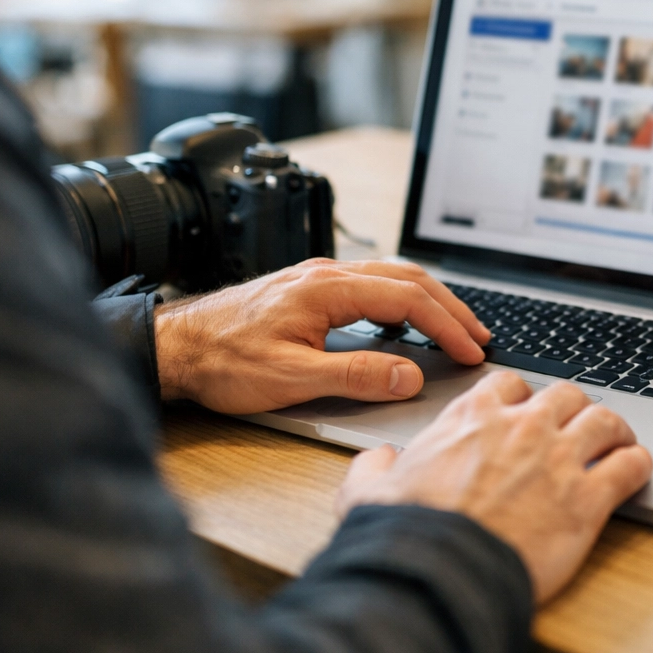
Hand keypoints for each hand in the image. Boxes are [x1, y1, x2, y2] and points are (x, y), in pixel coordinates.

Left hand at [155, 259, 490, 413]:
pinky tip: (404, 323)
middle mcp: (325, 274)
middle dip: (449, 308)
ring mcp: (316, 278)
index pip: (406, 299)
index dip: (445, 326)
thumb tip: (409, 374)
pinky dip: (401, 301)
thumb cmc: (222, 361)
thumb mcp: (292, 378)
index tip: (470, 350)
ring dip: (427, 302)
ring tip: (453, 329)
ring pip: (390, 277)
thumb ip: (356, 375)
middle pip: (407, 279)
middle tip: (478, 337)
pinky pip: (369, 285)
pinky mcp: (308, 290)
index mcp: (326, 288)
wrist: (175, 349)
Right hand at [336, 372, 652, 604]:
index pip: (509, 384)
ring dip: (614, 430)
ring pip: (606, 419)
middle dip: (573, 408)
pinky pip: (631, 465)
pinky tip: (635, 472)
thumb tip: (378, 462)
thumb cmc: (404, 536)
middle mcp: (521, 428)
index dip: (521, 398)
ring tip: (617, 443)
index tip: (525, 412)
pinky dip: (638, 464)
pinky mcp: (588, 499)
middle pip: (566, 393)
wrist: (438, 575)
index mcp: (471, 420)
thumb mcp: (365, 493)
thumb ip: (374, 469)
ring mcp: (559, 459)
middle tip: (577, 427)